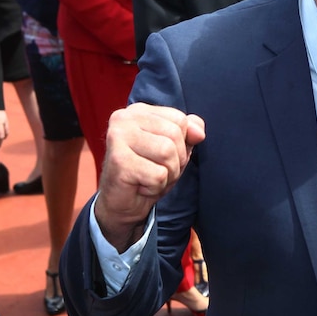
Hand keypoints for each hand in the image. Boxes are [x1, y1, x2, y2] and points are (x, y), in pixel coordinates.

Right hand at [95, 103, 204, 252]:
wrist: (121, 204)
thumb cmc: (148, 172)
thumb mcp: (175, 148)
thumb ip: (189, 132)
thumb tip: (198, 133)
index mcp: (138, 111)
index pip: (180, 119)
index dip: (182, 143)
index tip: (163, 155)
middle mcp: (124, 119)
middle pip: (175, 135)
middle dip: (176, 160)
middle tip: (156, 170)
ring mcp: (118, 138)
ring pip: (168, 152)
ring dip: (167, 174)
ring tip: (150, 177)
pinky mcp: (119, 161)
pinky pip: (159, 174)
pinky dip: (156, 186)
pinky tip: (141, 186)